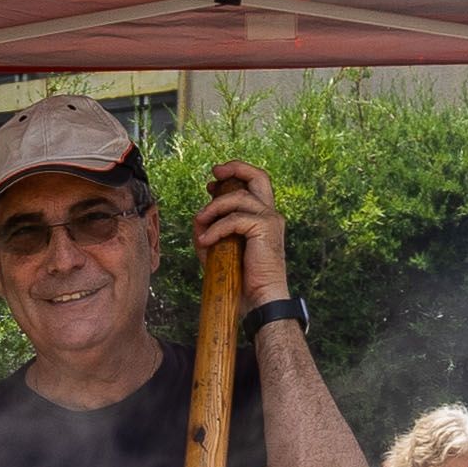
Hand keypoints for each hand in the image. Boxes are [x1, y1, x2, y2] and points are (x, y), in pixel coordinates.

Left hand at [186, 162, 289, 301]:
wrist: (260, 298)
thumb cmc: (243, 279)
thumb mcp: (220, 250)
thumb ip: (210, 231)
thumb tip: (197, 219)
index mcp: (264, 217)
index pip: (254, 185)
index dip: (234, 175)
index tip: (213, 183)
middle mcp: (270, 214)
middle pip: (258, 176)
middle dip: (235, 168)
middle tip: (214, 172)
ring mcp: (270, 220)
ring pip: (238, 197)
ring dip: (214, 207)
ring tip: (200, 221)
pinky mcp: (265, 229)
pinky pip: (234, 219)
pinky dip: (216, 228)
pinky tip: (206, 241)